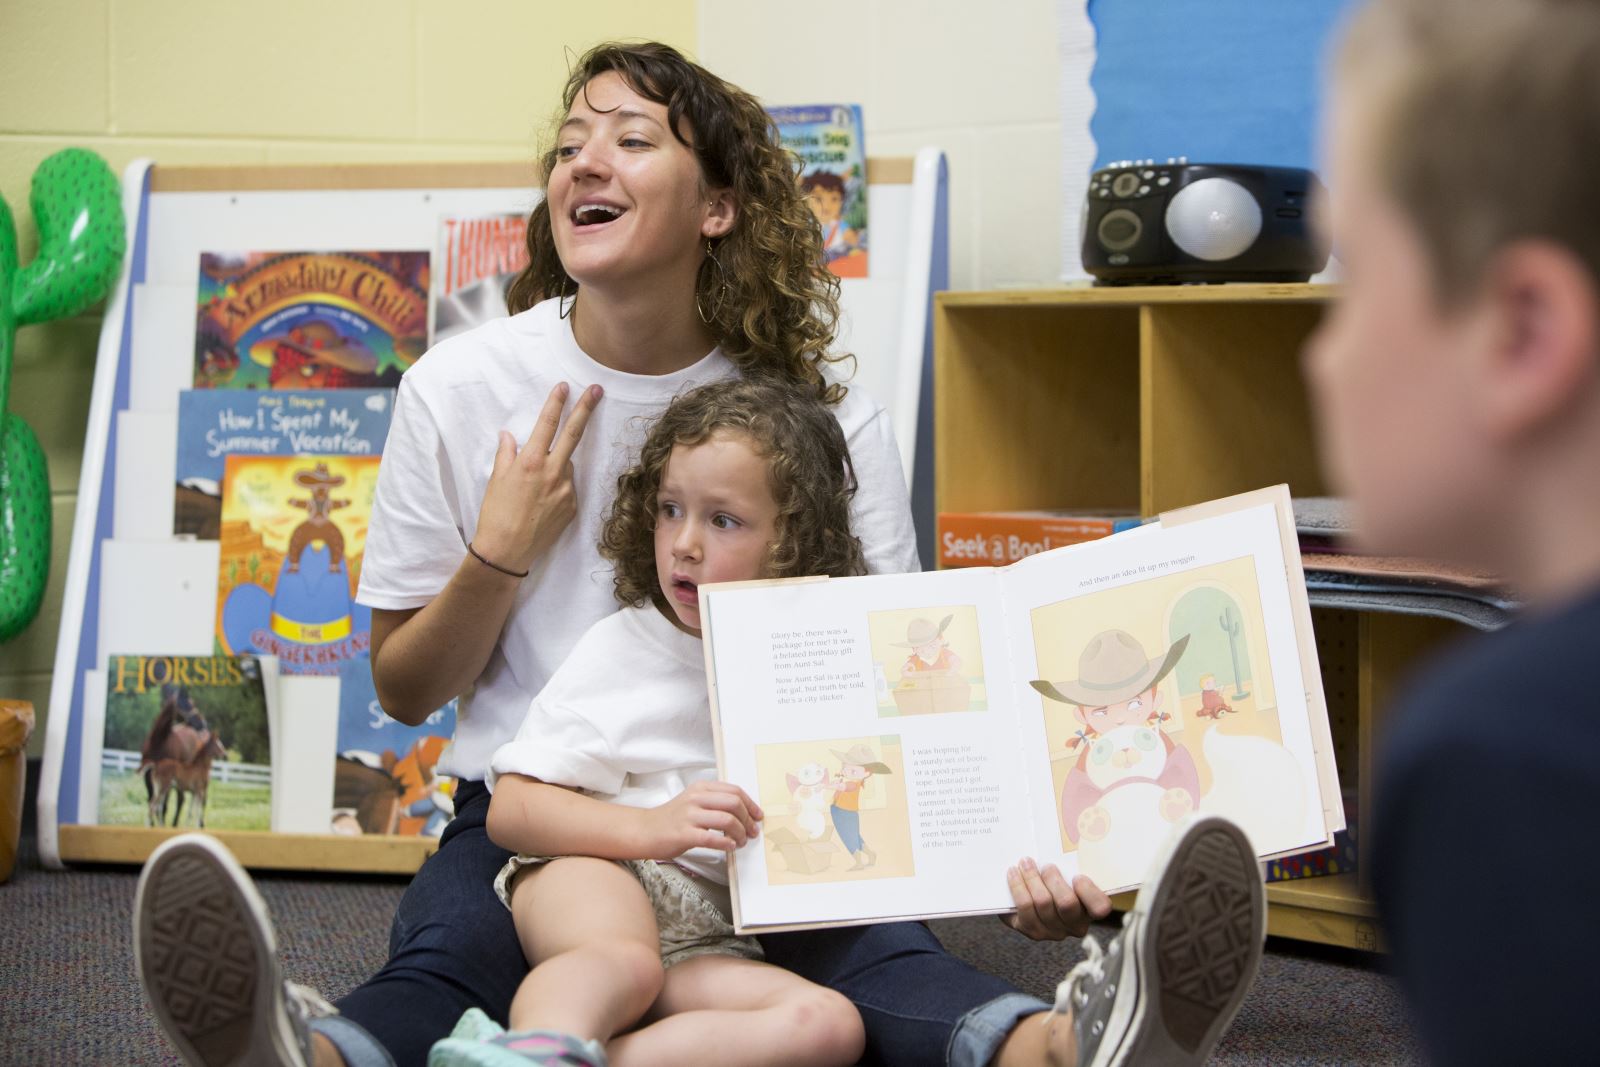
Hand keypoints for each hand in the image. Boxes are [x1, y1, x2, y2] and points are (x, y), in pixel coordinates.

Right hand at [472, 381, 601, 574]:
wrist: (507, 551)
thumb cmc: (496, 513)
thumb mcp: (496, 479)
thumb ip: (506, 453)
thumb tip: (509, 435)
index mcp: (532, 462)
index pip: (547, 424)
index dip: (556, 403)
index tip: (565, 386)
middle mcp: (553, 473)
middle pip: (573, 434)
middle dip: (585, 409)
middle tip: (597, 390)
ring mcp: (566, 490)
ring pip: (566, 466)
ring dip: (556, 466)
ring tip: (534, 489)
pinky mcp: (573, 507)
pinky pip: (568, 488)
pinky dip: (558, 487)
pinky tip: (541, 503)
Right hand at [639, 780, 763, 859]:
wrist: (645, 830)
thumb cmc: (672, 819)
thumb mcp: (693, 801)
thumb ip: (715, 802)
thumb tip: (744, 812)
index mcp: (701, 788)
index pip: (734, 791)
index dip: (751, 804)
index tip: (758, 816)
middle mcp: (696, 798)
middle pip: (734, 803)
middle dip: (748, 819)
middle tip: (752, 832)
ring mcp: (689, 816)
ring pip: (727, 820)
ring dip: (740, 833)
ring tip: (741, 842)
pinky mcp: (684, 834)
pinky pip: (712, 839)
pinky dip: (726, 844)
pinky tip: (730, 847)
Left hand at [1000, 858, 1111, 940]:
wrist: (1029, 898)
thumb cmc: (1057, 878)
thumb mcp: (1070, 871)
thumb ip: (1075, 860)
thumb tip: (1072, 826)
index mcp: (1091, 909)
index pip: (1101, 908)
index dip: (1089, 893)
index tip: (1078, 876)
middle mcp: (1075, 925)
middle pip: (1067, 903)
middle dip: (1054, 880)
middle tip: (1047, 865)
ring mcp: (1053, 931)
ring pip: (1042, 903)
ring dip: (1032, 878)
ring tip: (1025, 862)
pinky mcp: (1032, 931)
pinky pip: (1024, 908)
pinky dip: (1018, 887)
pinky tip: (1013, 873)